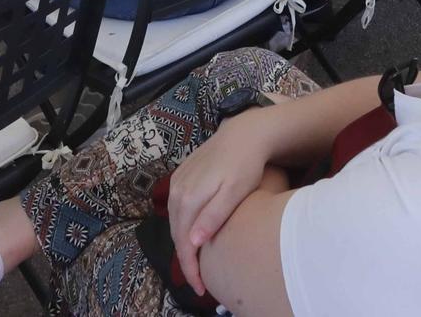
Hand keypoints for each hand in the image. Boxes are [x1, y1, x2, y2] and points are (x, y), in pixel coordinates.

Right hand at [167, 112, 273, 295]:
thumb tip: (192, 242)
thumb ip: (213, 216)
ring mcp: (177, 181)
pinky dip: (183, 225)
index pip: (183, 242)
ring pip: (175, 221)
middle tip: (201, 282)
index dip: (190, 268)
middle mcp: (177, 190)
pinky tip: (194, 233)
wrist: (245, 133)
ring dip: (183, 243)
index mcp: (188, 197)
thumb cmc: (245, 165)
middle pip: (176, 233)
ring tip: (198, 263)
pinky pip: (177, 208)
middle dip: (186, 260)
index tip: (201, 287)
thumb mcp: (235, 192)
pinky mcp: (181, 175)